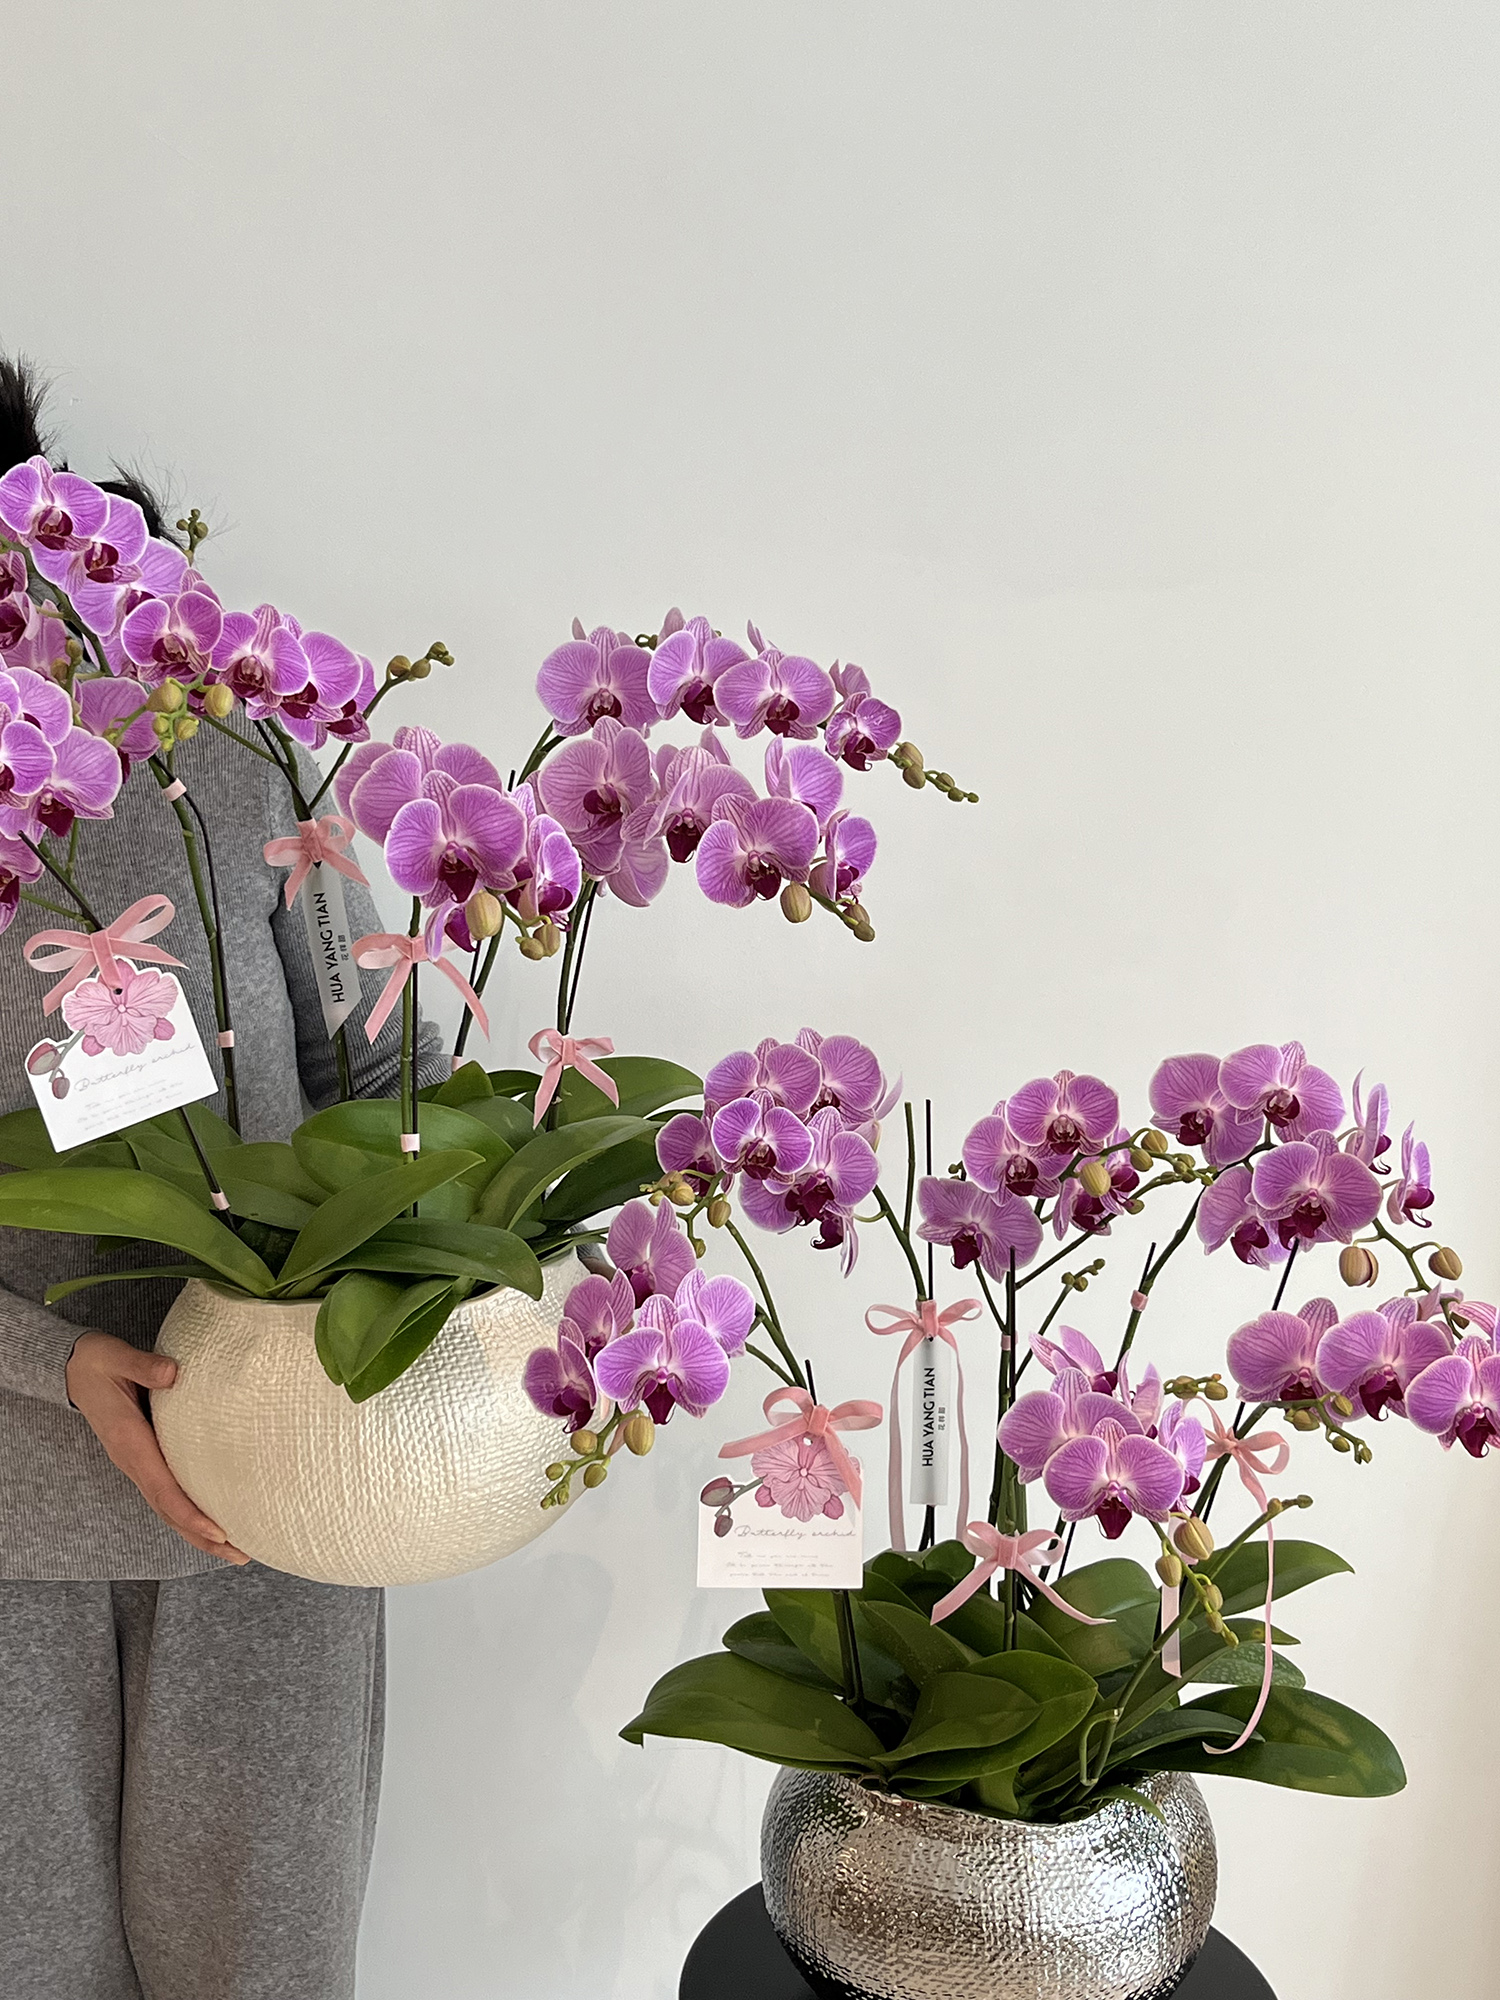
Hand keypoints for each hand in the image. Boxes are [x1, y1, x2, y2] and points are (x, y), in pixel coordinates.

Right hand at [65, 1332, 249, 1563]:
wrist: (73, 1368)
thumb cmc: (97, 1361)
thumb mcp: (115, 1356)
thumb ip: (143, 1366)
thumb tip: (173, 1374)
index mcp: (130, 1443)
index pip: (163, 1490)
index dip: (191, 1514)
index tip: (220, 1532)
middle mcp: (133, 1461)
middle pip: (169, 1511)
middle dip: (202, 1536)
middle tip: (240, 1555)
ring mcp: (138, 1463)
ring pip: (169, 1507)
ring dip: (198, 1531)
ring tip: (235, 1549)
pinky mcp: (144, 1458)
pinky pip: (168, 1493)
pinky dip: (189, 1512)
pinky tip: (213, 1518)